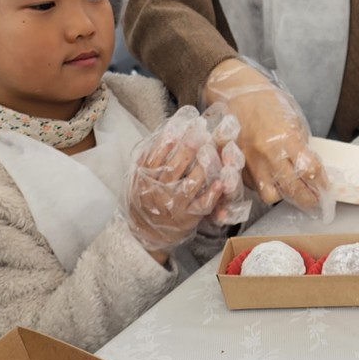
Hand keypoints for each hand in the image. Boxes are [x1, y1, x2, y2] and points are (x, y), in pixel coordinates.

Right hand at [125, 107, 225, 257]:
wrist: (147, 233)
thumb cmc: (145, 199)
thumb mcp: (137, 179)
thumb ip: (146, 159)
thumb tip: (164, 132)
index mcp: (145, 181)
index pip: (155, 157)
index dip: (168, 141)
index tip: (180, 126)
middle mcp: (158, 193)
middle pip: (173, 168)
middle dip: (188, 148)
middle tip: (200, 131)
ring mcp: (175, 205)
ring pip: (190, 184)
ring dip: (202, 166)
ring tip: (212, 149)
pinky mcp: (189, 216)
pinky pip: (202, 204)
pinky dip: (212, 193)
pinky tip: (221, 180)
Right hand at [202, 60, 327, 214]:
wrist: (234, 94)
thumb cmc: (265, 102)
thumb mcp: (292, 118)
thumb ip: (300, 144)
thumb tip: (310, 167)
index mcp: (285, 138)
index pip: (310, 170)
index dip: (322, 182)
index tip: (326, 187)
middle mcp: (268, 154)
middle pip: (294, 189)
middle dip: (309, 199)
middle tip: (316, 200)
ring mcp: (251, 163)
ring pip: (271, 195)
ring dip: (284, 196)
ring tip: (292, 191)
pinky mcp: (239, 167)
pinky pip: (255, 187)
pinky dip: (265, 186)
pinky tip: (272, 180)